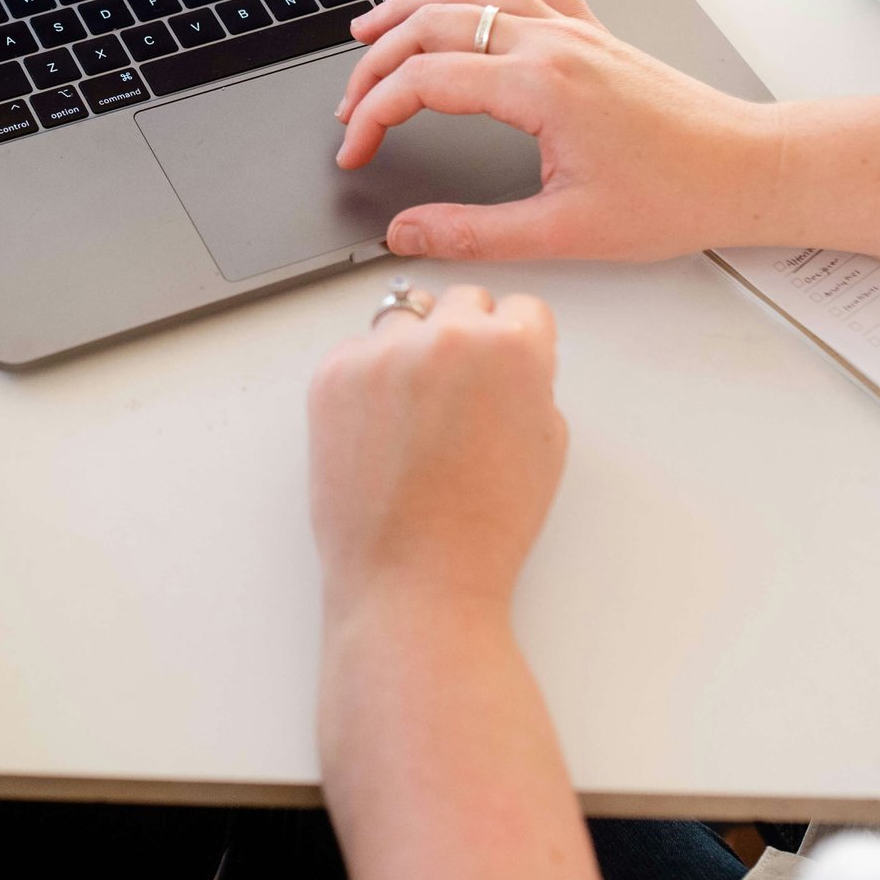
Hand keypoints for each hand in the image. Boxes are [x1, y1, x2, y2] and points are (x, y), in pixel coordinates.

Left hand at [308, 283, 565, 625]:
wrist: (415, 577)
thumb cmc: (486, 525)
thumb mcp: (546, 444)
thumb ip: (531, 383)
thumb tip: (509, 359)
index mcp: (511, 347)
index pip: (522, 308)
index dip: (516, 345)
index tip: (503, 371)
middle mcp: (446, 336)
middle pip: (463, 301)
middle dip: (467, 338)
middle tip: (459, 393)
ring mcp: (381, 351)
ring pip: (406, 318)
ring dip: (414, 348)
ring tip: (416, 413)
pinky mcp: (332, 373)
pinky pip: (357, 351)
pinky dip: (369, 378)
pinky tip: (380, 429)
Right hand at [333, 0, 774, 262]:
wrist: (748, 168)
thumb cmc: (677, 196)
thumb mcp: (566, 231)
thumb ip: (474, 233)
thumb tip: (407, 233)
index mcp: (539, 87)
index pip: (423, 82)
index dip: (373, 114)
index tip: (356, 150)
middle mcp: (550, 44)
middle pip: (434, 27)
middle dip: (377, 62)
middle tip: (350, 104)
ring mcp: (572, 31)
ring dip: (413, 5)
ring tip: (370, 29)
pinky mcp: (591, 33)